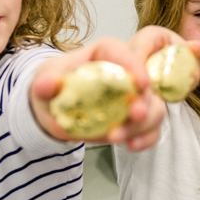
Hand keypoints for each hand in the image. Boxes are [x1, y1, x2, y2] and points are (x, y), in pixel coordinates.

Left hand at [31, 29, 199, 149]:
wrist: (55, 108)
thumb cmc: (55, 83)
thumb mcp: (46, 78)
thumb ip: (46, 81)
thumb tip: (46, 85)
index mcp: (107, 53)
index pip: (123, 53)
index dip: (135, 66)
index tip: (141, 83)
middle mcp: (127, 73)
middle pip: (146, 84)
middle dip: (145, 101)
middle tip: (136, 115)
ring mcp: (135, 97)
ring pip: (154, 108)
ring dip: (140, 125)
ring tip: (116, 137)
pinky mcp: (136, 120)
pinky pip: (150, 130)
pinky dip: (145, 138)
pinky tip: (132, 146)